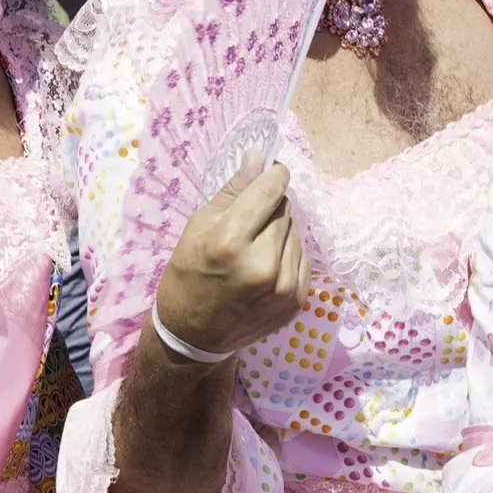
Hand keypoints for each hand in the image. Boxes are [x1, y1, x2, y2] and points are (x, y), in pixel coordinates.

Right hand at [151, 154, 307, 358]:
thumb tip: (259, 156)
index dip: (274, 174)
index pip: (270, 190)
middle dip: (269, 207)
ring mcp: (283, 287)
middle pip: (284, 210)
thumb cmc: (189, 274)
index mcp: (230, 242)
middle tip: (248, 222)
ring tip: (254, 247)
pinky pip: (302, 256)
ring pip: (295, 231)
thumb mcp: (199, 226)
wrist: (194, 336)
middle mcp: (262, 265)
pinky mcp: (296, 302)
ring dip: (279, 231)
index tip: (271, 170)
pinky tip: (266, 264)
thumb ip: (234, 190)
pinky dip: (287, 253)